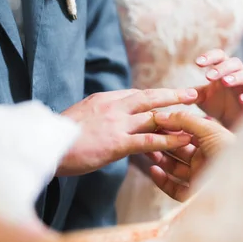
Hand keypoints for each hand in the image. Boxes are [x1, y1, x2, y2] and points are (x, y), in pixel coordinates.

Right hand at [58, 88, 197, 175]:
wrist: (45, 147)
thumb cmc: (59, 138)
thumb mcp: (81, 118)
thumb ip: (98, 115)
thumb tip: (108, 118)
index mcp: (104, 100)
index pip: (135, 95)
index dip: (156, 96)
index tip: (170, 95)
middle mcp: (113, 107)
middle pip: (149, 97)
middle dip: (173, 95)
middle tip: (193, 94)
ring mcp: (116, 124)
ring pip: (154, 116)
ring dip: (178, 115)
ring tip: (197, 115)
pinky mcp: (117, 143)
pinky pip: (149, 140)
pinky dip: (169, 140)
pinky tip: (183, 140)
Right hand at [148, 112, 234, 201]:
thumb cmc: (232, 153)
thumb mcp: (210, 129)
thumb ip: (185, 120)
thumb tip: (161, 116)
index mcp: (212, 144)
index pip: (186, 134)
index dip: (171, 128)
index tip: (154, 122)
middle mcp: (206, 160)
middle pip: (178, 151)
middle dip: (162, 143)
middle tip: (145, 136)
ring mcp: (200, 178)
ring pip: (174, 168)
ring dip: (160, 159)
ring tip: (146, 150)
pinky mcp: (194, 196)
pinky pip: (174, 189)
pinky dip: (162, 180)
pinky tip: (153, 169)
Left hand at [195, 49, 242, 128]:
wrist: (230, 124)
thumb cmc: (217, 105)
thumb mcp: (202, 99)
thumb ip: (193, 94)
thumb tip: (179, 94)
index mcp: (223, 70)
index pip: (219, 56)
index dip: (209, 57)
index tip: (197, 63)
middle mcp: (237, 74)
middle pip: (234, 62)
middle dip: (221, 68)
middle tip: (209, 76)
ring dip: (237, 76)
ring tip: (225, 82)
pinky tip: (242, 99)